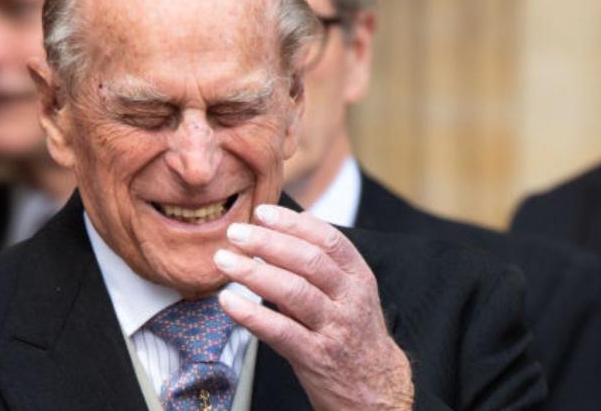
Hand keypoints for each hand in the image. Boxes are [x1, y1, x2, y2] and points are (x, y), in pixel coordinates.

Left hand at [214, 204, 413, 410]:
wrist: (375, 388)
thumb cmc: (352, 332)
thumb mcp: (347, 293)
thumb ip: (316, 264)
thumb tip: (280, 226)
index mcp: (357, 276)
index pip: (328, 239)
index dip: (293, 223)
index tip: (262, 212)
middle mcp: (349, 299)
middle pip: (308, 261)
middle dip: (268, 242)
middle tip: (235, 233)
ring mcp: (334, 328)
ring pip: (294, 292)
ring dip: (254, 272)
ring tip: (224, 260)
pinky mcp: (316, 357)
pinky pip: (280, 331)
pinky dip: (251, 314)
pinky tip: (228, 301)